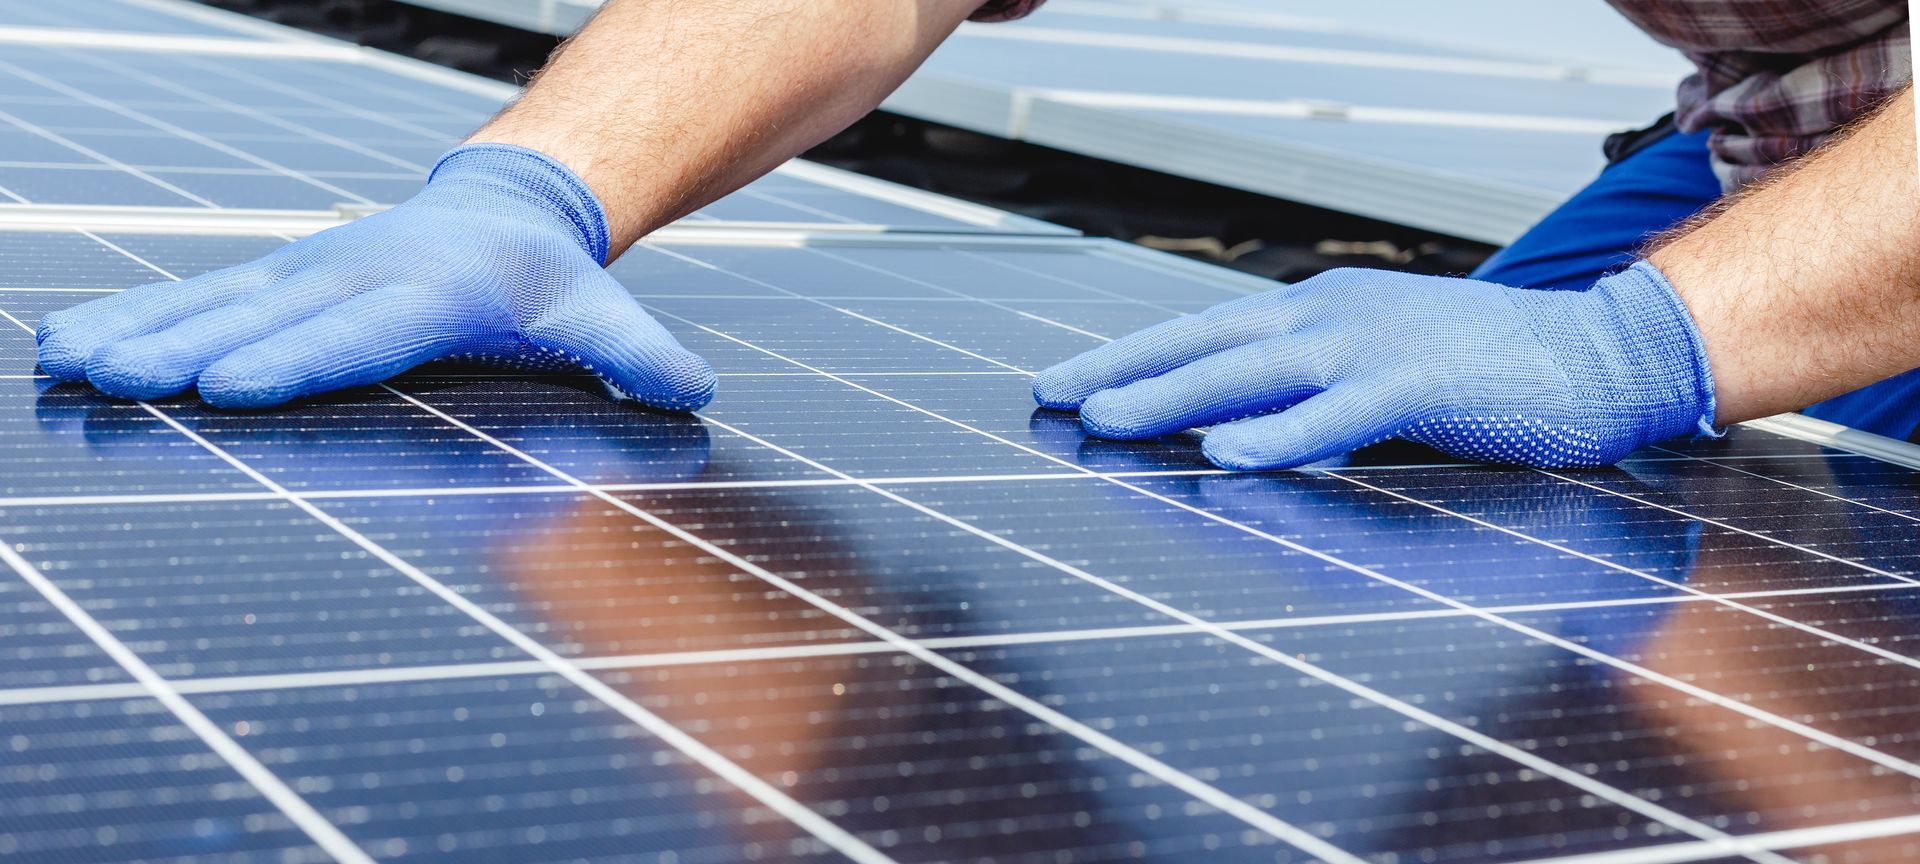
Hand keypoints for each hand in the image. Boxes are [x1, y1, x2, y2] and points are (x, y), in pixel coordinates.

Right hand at [35, 144, 714, 410]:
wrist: (508, 211)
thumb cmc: (550, 282)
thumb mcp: (602, 315)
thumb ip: (641, 355)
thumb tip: (697, 389)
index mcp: (434, 294)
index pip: (362, 335)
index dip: (298, 360)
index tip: (233, 387)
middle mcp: (357, 277)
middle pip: (266, 321)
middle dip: (188, 353)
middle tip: (117, 381)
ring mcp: (308, 273)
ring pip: (213, 302)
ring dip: (138, 332)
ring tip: (64, 361)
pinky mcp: (278, 277)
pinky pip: (197, 294)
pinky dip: (133, 315)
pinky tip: (67, 341)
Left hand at [1030, 263, 1716, 469]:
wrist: (1600, 353)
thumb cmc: (1489, 370)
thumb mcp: (1380, 368)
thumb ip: (1311, 393)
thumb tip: (1234, 428)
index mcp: (1321, 311)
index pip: (1204, 332)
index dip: (1131, 357)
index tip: (1064, 381)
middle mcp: (1334, 316)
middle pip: (1206, 343)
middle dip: (1122, 371)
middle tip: (1049, 395)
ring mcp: (1375, 347)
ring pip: (1251, 371)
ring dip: (1172, 396)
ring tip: (1103, 419)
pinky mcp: (1421, 386)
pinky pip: (1335, 414)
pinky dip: (1277, 434)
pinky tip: (1223, 454)